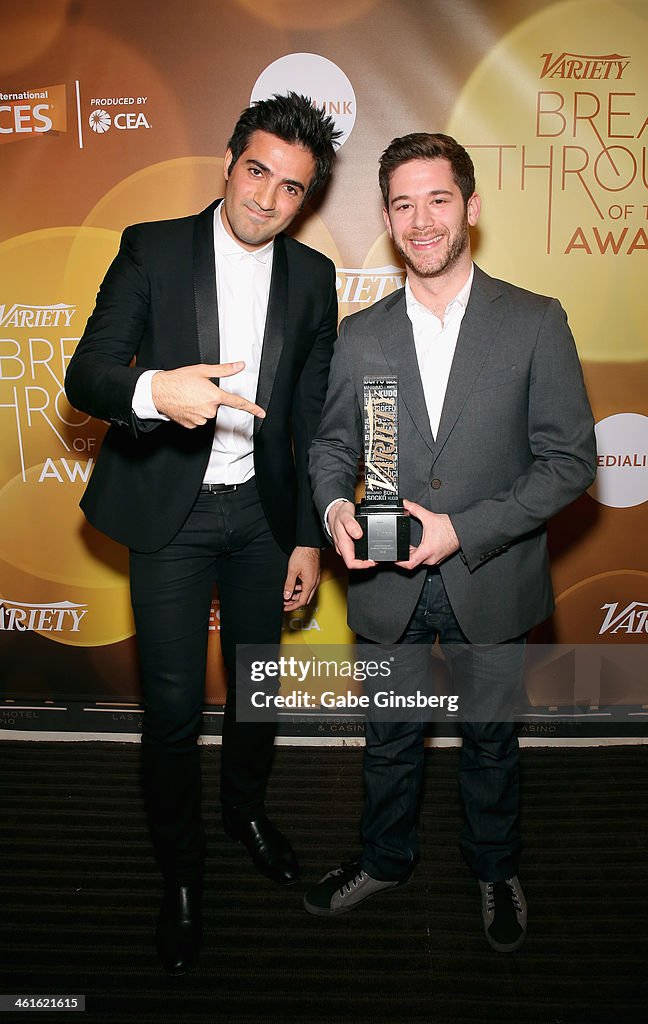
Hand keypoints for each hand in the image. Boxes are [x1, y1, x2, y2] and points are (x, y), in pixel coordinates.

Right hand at [151, 362, 265, 427]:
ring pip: (207, 413)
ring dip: (201, 406)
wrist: (158, 392)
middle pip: (217, 406)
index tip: (262, 413)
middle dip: (210, 398)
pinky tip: (185, 405)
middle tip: (196, 391)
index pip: (238, 403)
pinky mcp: (192, 425)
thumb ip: (224, 370)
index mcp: (214, 396)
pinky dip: (193, 413)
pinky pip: (198, 419)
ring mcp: (200, 419)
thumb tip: (240, 366)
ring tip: (188, 397)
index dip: (252, 408)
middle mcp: (209, 410)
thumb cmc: (179, 379)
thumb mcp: (203, 370)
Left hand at [283, 547, 320, 610]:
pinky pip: (308, 586)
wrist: (309, 544)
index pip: (302, 601)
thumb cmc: (303, 554)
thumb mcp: (292, 571)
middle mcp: (314, 582)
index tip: (285, 607)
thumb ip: (289, 585)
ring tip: (287, 594)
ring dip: (297, 595)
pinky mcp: (314, 575)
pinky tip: (294, 586)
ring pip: (307, 593)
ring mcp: (315, 579)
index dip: (292, 606)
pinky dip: (301, 589)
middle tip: (285, 602)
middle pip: (305, 598)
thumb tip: (286, 596)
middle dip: (295, 602)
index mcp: (309, 583)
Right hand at [328, 501, 376, 570]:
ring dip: (367, 558)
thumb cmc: (339, 514)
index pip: (351, 563)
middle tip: (379, 558)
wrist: (334, 510)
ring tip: (377, 554)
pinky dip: (366, 552)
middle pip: (356, 562)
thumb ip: (351, 524)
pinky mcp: (350, 543)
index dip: (362, 565)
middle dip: (368, 563)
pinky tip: (372, 548)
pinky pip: (357, 552)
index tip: (372, 562)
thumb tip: (358, 534)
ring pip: (357, 558)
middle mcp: (344, 548)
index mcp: (342, 544)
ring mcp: (347, 546)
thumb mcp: (345, 515)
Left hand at [395, 500, 459, 569]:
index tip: (394, 558)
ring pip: (419, 561)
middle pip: (412, 562)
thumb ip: (414, 509)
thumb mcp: (428, 517)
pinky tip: (418, 546)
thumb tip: (406, 504)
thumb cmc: (449, 528)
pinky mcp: (438, 558)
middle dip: (405, 555)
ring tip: (408, 547)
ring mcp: (435, 560)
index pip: (409, 564)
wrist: (462, 530)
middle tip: (399, 549)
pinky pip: (425, 559)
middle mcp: (430, 558)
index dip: (399, 562)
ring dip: (412, 555)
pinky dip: (420, 554)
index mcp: (426, 551)